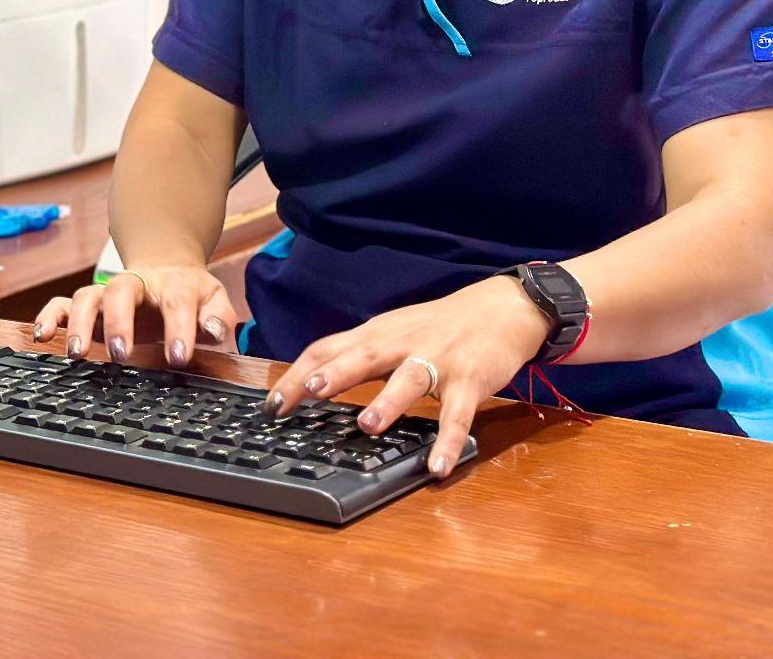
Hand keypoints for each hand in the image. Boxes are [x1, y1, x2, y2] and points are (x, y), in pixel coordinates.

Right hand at [31, 264, 236, 368]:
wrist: (166, 268)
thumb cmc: (190, 294)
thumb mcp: (214, 300)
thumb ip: (220, 316)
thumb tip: (215, 331)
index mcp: (173, 285)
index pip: (176, 301)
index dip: (178, 328)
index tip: (178, 357)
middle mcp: (135, 285)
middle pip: (121, 291)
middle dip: (119, 322)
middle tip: (122, 355)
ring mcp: (107, 293)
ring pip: (86, 297)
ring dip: (79, 323)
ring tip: (77, 354)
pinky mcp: (87, 304)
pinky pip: (61, 304)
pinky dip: (48, 316)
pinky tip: (42, 335)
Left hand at [264, 275, 551, 478]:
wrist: (501, 308)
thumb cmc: (437, 326)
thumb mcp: (391, 332)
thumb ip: (356, 354)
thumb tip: (308, 382)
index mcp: (376, 335)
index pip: (327, 348)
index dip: (297, 374)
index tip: (271, 405)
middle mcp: (401, 344)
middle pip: (363, 356)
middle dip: (334, 374)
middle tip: (307, 393)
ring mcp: (437, 361)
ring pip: (410, 379)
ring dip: (388, 401)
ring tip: (368, 425)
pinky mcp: (470, 380)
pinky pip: (458, 414)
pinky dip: (449, 440)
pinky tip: (438, 465)